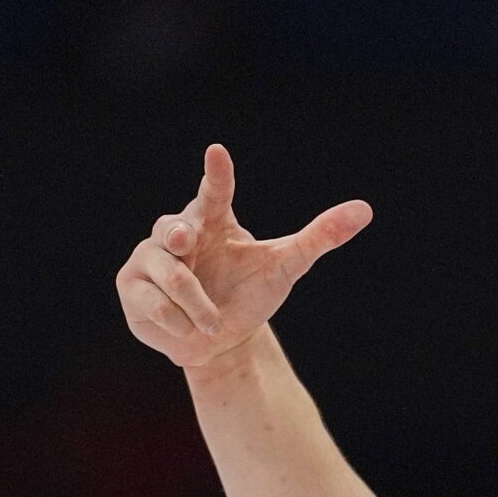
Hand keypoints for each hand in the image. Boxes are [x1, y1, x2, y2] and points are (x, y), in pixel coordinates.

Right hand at [116, 143, 370, 373]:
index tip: (217, 153)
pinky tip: (186, 330)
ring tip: (211, 324)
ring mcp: (148, 259)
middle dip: (177, 234)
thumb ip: (319, 238)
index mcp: (212, 220)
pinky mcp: (132, 290)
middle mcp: (176, 233)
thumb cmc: (250, 296)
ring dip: (195, 304)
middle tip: (185, 241)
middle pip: (173, 228)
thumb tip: (365, 210)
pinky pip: (151, 303)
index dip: (215, 174)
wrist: (219, 344)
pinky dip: (176, 323)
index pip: (213, 193)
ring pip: (167, 274)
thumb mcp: (286, 267)